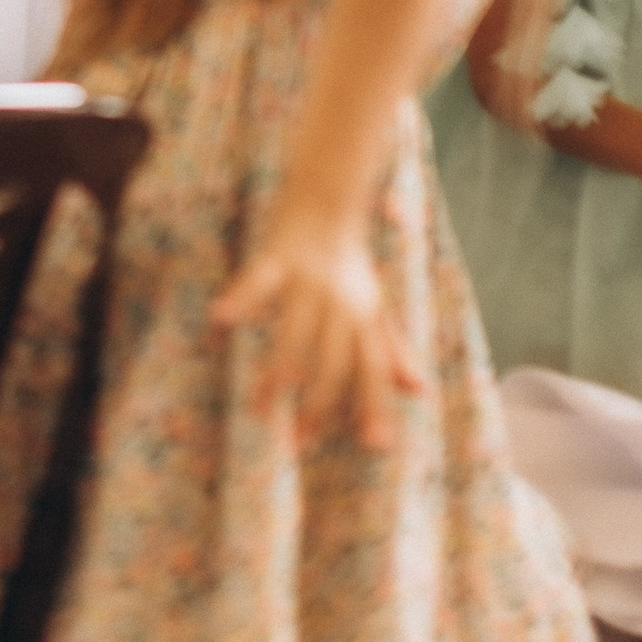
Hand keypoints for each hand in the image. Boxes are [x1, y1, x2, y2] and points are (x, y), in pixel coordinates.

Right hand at [211, 211, 415, 449]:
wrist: (329, 195)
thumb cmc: (350, 260)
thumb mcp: (376, 304)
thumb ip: (394, 348)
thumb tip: (419, 391)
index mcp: (366, 315)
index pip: (373, 367)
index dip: (376, 404)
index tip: (376, 445)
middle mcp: (341, 301)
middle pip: (334, 361)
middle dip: (319, 404)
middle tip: (300, 441)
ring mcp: (308, 280)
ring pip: (295, 333)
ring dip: (278, 372)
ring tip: (262, 408)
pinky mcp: (277, 255)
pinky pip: (258, 280)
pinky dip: (241, 298)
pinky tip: (222, 317)